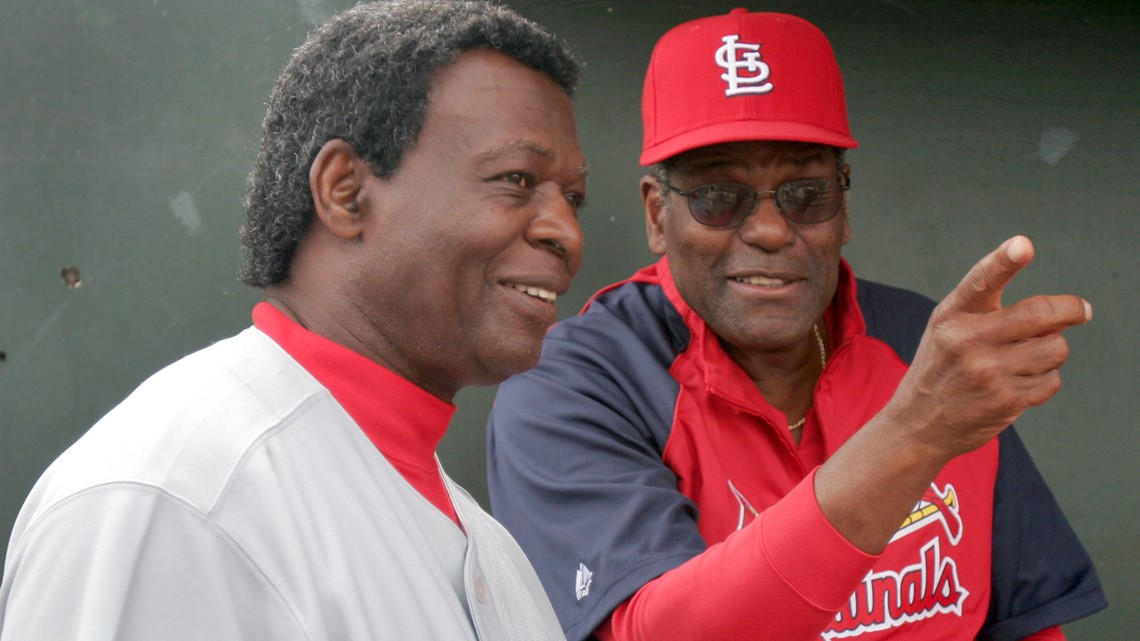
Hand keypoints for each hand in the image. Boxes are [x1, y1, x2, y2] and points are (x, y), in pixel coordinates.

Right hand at [888, 236, 1091, 457]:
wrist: (916, 424)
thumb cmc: (942, 368)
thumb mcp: (949, 330)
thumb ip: (995, 313)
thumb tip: (1064, 313)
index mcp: (951, 315)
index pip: (980, 281)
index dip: (1004, 261)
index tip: (1022, 246)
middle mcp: (966, 341)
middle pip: (1039, 313)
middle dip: (1071, 310)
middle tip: (1082, 311)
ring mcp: (986, 372)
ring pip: (1054, 348)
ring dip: (1052, 351)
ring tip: (1028, 358)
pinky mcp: (1004, 401)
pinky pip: (1052, 381)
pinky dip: (1045, 380)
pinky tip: (1020, 383)